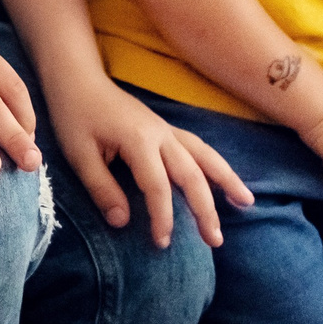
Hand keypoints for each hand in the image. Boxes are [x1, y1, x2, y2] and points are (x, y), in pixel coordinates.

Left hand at [50, 76, 251, 247]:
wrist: (79, 80)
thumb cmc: (75, 116)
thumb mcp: (79, 154)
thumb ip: (101, 188)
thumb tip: (122, 223)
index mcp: (138, 140)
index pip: (158, 187)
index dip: (162, 217)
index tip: (162, 243)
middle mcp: (160, 134)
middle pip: (191, 174)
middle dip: (205, 209)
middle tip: (215, 242)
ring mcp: (166, 130)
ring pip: (204, 157)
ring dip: (226, 181)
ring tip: (247, 203)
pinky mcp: (166, 130)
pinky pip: (199, 147)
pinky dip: (216, 164)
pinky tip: (227, 179)